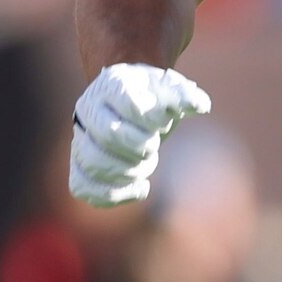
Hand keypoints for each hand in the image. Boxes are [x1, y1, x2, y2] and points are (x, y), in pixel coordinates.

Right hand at [67, 63, 211, 207]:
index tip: (162, 122)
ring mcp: (81, 137)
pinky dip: (111, 195)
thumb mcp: (171, 89)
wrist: (131, 103)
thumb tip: (201, 105)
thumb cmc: (153, 97)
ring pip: (91, 162)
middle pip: (108, 135)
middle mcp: (89, 109)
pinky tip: (140, 189)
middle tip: (153, 147)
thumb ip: (185, 95)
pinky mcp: (80, 163)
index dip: (151, 120)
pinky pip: (82, 186)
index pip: (128, 103)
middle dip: (140, 147)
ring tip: (145, 167)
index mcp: (112, 85)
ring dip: (127, 172)